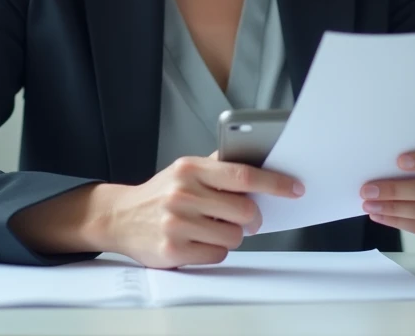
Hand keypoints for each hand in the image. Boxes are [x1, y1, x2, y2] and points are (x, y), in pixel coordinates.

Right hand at [99, 155, 303, 268]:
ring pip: (234, 236)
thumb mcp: (185, 169)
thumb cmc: (160, 193)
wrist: (119, 217)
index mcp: (190, 169)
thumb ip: (218, 166)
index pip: (242, 175)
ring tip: (213, 227)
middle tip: (247, 217)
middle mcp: (183, 194)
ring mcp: (177, 223)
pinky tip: (200, 240)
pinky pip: (217, 255)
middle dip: (252, 217)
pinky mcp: (173, 250)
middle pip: (244, 210)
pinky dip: (216, 250)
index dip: (274, 183)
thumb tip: (259, 161)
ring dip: (232, 235)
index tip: (294, 188)